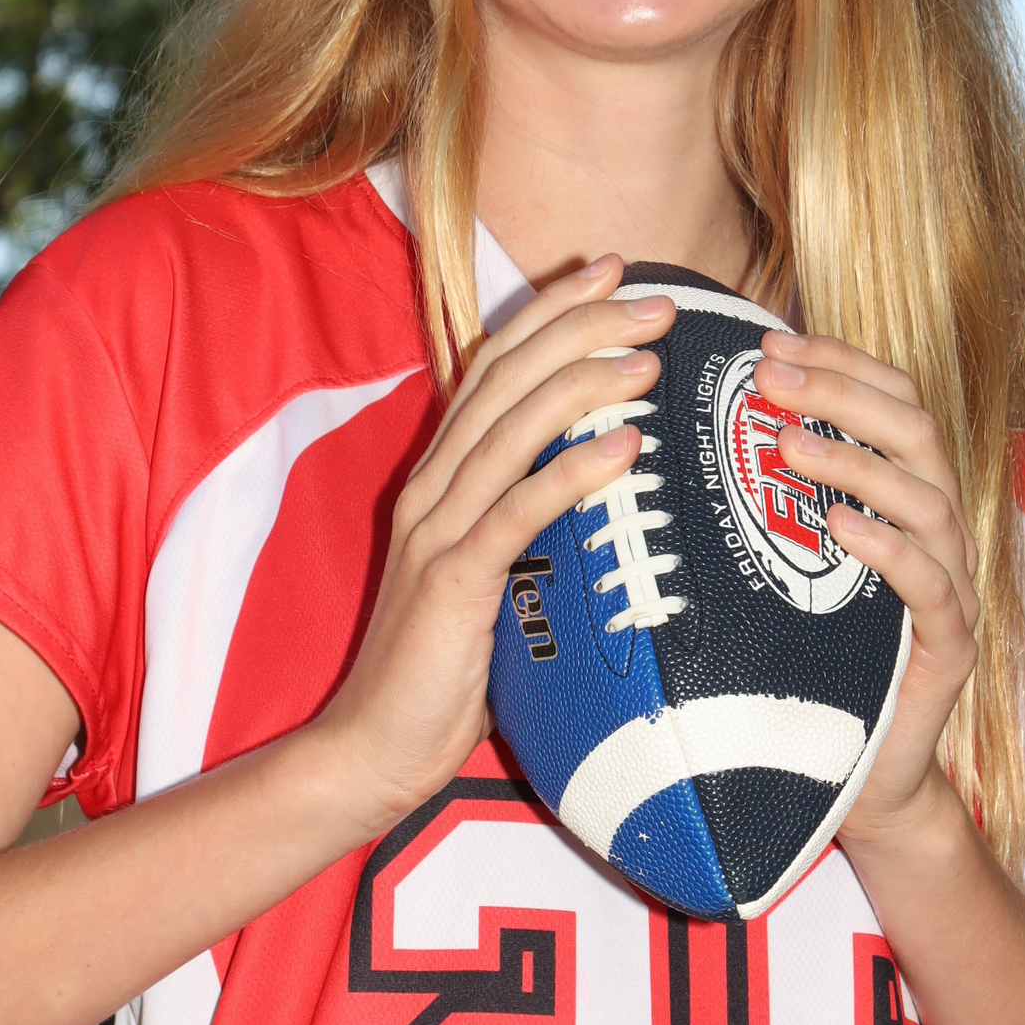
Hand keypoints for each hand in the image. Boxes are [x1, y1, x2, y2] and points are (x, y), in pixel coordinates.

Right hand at [308, 256, 675, 834]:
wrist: (370, 749)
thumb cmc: (440, 674)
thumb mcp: (492, 581)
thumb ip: (532, 529)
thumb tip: (609, 498)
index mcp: (438, 480)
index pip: (494, 369)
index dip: (552, 313)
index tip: (615, 275)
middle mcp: (431, 488)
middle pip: (507, 378)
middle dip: (582, 325)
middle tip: (654, 296)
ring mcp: (436, 530)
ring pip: (512, 428)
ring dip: (586, 381)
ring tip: (651, 353)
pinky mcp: (451, 580)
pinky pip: (518, 510)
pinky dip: (575, 470)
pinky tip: (628, 445)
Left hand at [752, 333, 978, 846]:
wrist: (855, 777)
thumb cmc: (804, 662)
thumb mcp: (776, 569)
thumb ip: (759, 501)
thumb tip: (679, 430)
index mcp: (900, 497)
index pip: (890, 400)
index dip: (839, 362)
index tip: (767, 343)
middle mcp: (935, 530)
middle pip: (914, 430)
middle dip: (842, 392)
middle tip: (771, 377)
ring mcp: (951, 587)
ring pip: (929, 498)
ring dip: (856, 461)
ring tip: (790, 443)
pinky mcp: (950, 647)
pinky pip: (932, 585)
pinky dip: (890, 547)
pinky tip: (841, 527)